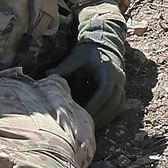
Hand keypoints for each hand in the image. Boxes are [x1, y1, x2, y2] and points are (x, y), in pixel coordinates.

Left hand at [56, 5, 127, 125]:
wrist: (104, 41)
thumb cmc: (89, 50)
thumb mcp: (76, 57)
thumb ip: (64, 68)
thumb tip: (46, 76)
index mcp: (109, 73)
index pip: (102, 94)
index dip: (93, 107)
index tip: (81, 115)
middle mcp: (118, 80)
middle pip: (112, 105)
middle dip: (99, 117)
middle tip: (83, 126)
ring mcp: (121, 85)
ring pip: (116, 108)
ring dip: (105, 118)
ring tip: (89, 126)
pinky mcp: (120, 89)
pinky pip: (117, 106)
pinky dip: (108, 114)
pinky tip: (96, 120)